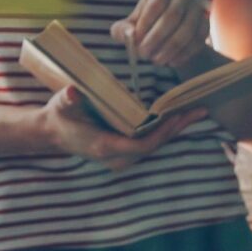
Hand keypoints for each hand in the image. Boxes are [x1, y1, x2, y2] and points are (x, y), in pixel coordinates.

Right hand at [37, 89, 205, 166]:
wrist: (53, 132)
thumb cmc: (60, 116)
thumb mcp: (62, 105)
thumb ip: (67, 99)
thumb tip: (72, 93)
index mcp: (105, 146)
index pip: (142, 145)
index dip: (161, 132)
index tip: (176, 115)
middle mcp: (117, 157)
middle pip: (155, 145)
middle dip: (177, 128)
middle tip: (198, 110)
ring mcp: (122, 157)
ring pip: (156, 145)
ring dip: (176, 129)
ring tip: (196, 111)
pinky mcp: (126, 152)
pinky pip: (151, 142)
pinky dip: (166, 129)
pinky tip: (181, 116)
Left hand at [113, 0, 210, 68]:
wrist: (171, 29)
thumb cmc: (147, 23)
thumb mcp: (130, 24)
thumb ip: (123, 29)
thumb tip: (128, 34)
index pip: (156, 3)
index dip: (145, 24)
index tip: (136, 41)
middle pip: (172, 16)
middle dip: (156, 38)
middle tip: (144, 54)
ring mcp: (197, 8)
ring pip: (186, 30)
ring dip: (169, 49)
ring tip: (156, 60)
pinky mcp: (205, 24)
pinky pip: (197, 41)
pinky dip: (183, 54)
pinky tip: (171, 62)